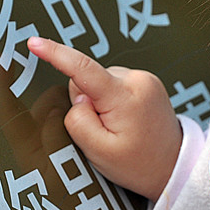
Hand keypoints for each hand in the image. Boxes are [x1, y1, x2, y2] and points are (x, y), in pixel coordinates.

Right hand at [27, 37, 180, 202]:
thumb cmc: (141, 164)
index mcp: (125, 97)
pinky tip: (126, 121)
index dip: (55, 54)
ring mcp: (146, 80)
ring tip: (121, 129)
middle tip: (107, 131)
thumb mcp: (99, 152)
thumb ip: (79, 122)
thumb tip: (78, 98)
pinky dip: (113, 101)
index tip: (35, 43)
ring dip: (102, 103)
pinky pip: (114, 85)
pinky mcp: (147, 82)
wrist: (174, 166)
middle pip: (88, 79)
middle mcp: (138, 81)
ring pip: (100, 82)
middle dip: (88, 104)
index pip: (83, 69)